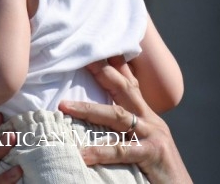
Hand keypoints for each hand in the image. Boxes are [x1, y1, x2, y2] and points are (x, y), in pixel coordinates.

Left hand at [59, 58, 191, 183]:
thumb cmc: (154, 167)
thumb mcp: (139, 141)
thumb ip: (120, 127)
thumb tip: (91, 118)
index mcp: (146, 116)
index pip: (129, 84)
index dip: (113, 66)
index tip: (92, 51)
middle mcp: (151, 121)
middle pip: (124, 89)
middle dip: (102, 73)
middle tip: (79, 60)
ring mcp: (153, 136)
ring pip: (118, 116)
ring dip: (89, 109)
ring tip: (65, 107)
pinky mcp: (152, 154)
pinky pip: (122, 150)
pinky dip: (100, 151)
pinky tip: (83, 154)